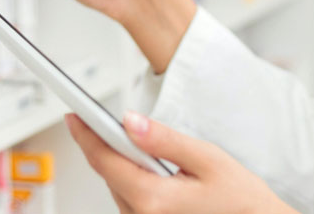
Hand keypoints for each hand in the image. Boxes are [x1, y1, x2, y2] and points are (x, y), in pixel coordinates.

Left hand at [66, 112, 297, 213]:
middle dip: (108, 144)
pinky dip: (134, 178)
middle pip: (109, 173)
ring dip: (123, 163)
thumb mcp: (207, 158)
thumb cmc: (239, 197)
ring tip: (146, 147)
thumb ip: (164, 140)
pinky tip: (154, 169)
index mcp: (152, 199)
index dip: (86, 134)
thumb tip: (130, 122)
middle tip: (108, 119)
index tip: (74, 114)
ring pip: (118, 186)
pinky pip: (131, 198)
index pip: (106, 161)